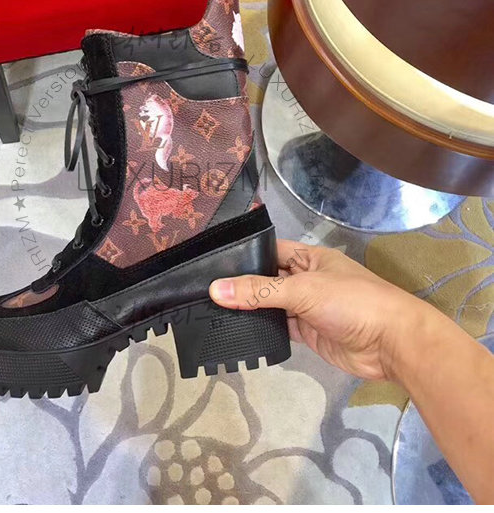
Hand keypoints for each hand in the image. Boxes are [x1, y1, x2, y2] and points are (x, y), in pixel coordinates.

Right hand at [209, 239, 430, 380]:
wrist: (393, 344)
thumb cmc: (352, 302)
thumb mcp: (303, 290)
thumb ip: (260, 291)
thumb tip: (217, 290)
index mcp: (310, 258)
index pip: (270, 251)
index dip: (244, 256)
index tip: (210, 264)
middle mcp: (307, 280)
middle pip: (268, 280)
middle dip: (242, 286)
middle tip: (203, 291)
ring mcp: (307, 308)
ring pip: (271, 306)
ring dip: (250, 310)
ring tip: (211, 311)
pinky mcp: (309, 333)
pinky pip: (280, 328)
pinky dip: (263, 330)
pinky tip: (238, 331)